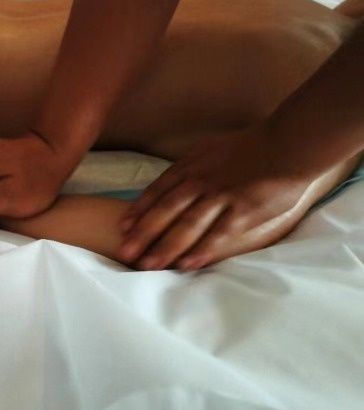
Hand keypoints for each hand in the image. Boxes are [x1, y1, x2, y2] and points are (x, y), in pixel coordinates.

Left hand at [117, 122, 340, 270]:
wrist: (287, 144)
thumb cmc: (249, 148)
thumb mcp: (210, 150)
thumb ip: (190, 168)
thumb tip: (171, 184)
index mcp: (192, 166)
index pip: (158, 190)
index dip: (139, 210)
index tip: (122, 227)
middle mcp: (201, 181)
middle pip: (166, 210)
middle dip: (143, 233)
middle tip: (125, 253)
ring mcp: (221, 196)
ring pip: (187, 225)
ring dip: (165, 246)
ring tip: (147, 265)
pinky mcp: (243, 211)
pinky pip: (217, 234)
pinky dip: (201, 249)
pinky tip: (186, 264)